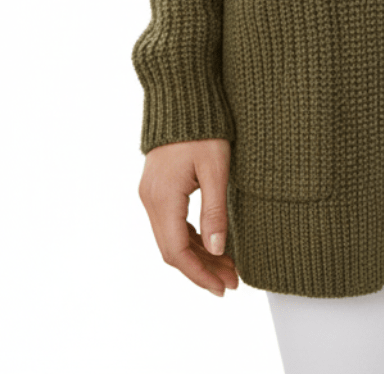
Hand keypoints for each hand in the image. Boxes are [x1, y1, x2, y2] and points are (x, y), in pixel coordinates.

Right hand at [139, 139, 239, 295]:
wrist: (182, 95)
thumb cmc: (203, 127)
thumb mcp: (215, 168)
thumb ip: (215, 211)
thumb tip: (218, 251)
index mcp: (163, 198)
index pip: (177, 252)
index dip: (200, 275)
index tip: (223, 288)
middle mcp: (151, 200)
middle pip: (173, 250)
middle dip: (202, 269)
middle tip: (232, 280)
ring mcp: (151, 194)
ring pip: (171, 238)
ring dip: (198, 255)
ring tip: (228, 266)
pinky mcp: (157, 188)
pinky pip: (171, 224)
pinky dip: (190, 238)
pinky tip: (211, 244)